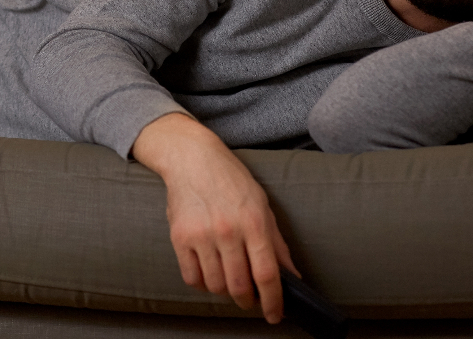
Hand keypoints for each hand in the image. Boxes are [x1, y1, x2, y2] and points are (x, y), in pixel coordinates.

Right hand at [131, 113, 298, 322]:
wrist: (192, 158)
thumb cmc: (231, 180)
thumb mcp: (262, 204)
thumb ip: (277, 243)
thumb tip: (293, 276)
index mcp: (254, 222)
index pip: (267, 274)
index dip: (274, 301)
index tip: (275, 314)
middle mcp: (228, 230)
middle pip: (240, 286)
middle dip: (248, 301)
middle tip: (250, 299)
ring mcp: (202, 235)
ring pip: (216, 286)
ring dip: (225, 292)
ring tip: (229, 281)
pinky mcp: (179, 238)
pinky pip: (192, 278)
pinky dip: (202, 284)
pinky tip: (209, 272)